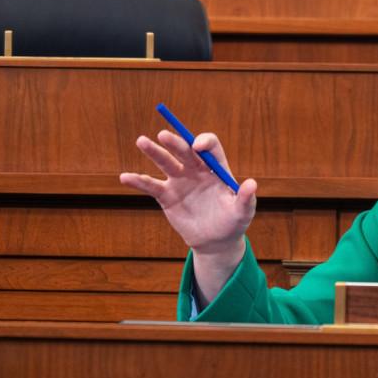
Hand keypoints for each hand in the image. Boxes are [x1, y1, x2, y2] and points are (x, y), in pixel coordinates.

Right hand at [119, 130, 256, 298]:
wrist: (215, 241)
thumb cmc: (232, 222)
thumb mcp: (243, 212)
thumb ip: (246, 198)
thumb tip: (251, 183)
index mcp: (216, 168)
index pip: (210, 147)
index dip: (204, 142)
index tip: (198, 146)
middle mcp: (196, 169)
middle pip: (184, 150)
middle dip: (175, 142)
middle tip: (163, 135)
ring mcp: (179, 181)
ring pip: (165, 162)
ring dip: (153, 152)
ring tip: (141, 141)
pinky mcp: (166, 195)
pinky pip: (151, 186)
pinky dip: (138, 181)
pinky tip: (125, 177)